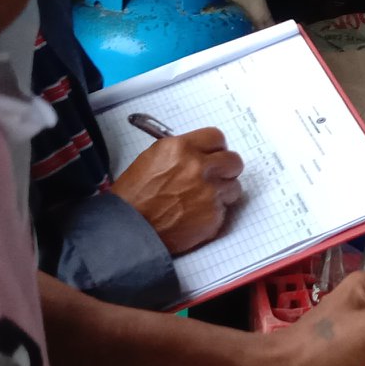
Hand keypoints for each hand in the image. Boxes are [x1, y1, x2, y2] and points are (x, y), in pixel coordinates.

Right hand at [112, 128, 243, 254]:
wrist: (130, 228)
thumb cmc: (135, 196)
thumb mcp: (152, 158)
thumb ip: (182, 152)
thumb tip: (201, 152)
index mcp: (181, 148)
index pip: (217, 137)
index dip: (216, 148)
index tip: (214, 155)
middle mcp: (198, 168)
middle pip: (233, 161)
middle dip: (226, 168)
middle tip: (215, 176)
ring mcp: (209, 193)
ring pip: (234, 187)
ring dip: (222, 192)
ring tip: (201, 199)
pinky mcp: (213, 216)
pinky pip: (224, 209)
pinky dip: (213, 212)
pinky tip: (195, 214)